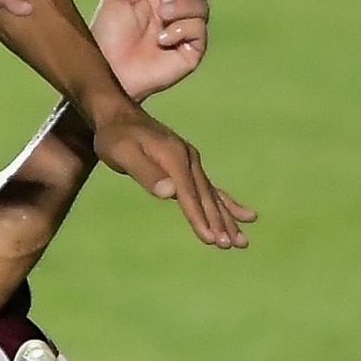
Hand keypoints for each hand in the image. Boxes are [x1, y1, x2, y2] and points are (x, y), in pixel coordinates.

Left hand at [91, 0, 208, 101]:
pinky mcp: (190, 52)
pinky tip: (163, 40)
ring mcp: (184, 32)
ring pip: (203, 7)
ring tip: (162, 19)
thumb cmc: (107, 37)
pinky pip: (199, 30)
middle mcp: (175, 12)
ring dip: (182, 7)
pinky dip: (182, 29)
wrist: (109, 68)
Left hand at [91, 103, 254, 247]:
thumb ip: (146, 172)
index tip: (211, 239)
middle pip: (206, 196)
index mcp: (173, 157)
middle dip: (219, 223)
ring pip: (213, 195)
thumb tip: (170, 193)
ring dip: (227, 219)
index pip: (188, 194)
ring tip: (242, 242)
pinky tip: (244, 216)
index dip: (199, 218)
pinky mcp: (188, 165)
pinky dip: (227, 204)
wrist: (118, 115)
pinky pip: (211, 188)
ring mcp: (190, 161)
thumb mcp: (123, 153)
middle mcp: (188, 159)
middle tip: (232, 246)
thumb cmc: (115, 136)